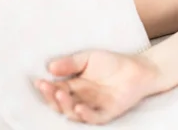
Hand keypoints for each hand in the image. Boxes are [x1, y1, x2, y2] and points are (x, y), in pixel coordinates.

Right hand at [35, 50, 162, 124]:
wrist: (138, 68)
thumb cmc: (113, 62)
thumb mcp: (89, 58)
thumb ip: (71, 63)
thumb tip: (50, 67)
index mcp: (74, 87)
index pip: (55, 90)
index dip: (46, 88)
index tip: (39, 81)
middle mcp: (80, 99)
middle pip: (60, 104)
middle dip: (51, 97)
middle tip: (47, 87)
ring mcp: (93, 107)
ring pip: (73, 114)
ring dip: (65, 106)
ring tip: (60, 94)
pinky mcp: (107, 113)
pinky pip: (93, 118)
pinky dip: (85, 114)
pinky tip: (78, 108)